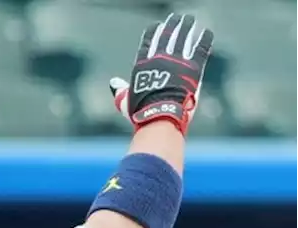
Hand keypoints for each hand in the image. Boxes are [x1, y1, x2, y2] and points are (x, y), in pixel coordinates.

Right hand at [110, 12, 213, 134]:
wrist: (160, 116)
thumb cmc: (141, 113)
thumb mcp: (126, 101)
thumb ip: (121, 90)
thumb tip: (114, 83)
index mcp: (143, 64)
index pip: (148, 42)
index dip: (153, 33)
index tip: (157, 26)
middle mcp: (160, 59)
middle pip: (167, 36)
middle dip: (172, 25)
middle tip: (176, 18)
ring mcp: (177, 62)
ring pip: (183, 38)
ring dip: (187, 27)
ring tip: (190, 19)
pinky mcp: (193, 67)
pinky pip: (200, 49)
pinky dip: (204, 39)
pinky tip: (207, 33)